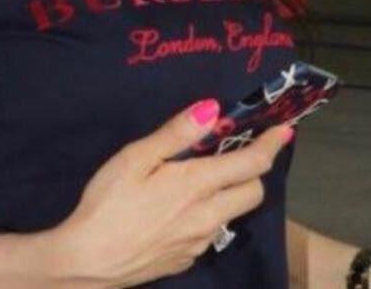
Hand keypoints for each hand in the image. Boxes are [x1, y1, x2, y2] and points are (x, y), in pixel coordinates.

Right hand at [48, 100, 292, 287]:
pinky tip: (180, 208)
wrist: (86, 263)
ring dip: (231, 193)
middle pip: (253, 192)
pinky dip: (209, 214)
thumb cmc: (107, 202)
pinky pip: (211, 232)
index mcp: (196, 185)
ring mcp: (199, 243)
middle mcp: (207, 216)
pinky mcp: (186, 260)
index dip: (271, 144)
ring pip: (233, 213)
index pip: (250, 163)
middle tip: (235, 151)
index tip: (284, 129)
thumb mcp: (135, 158)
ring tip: (205, 177)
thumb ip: (176, 134)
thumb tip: (213, 109)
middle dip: (254, 169)